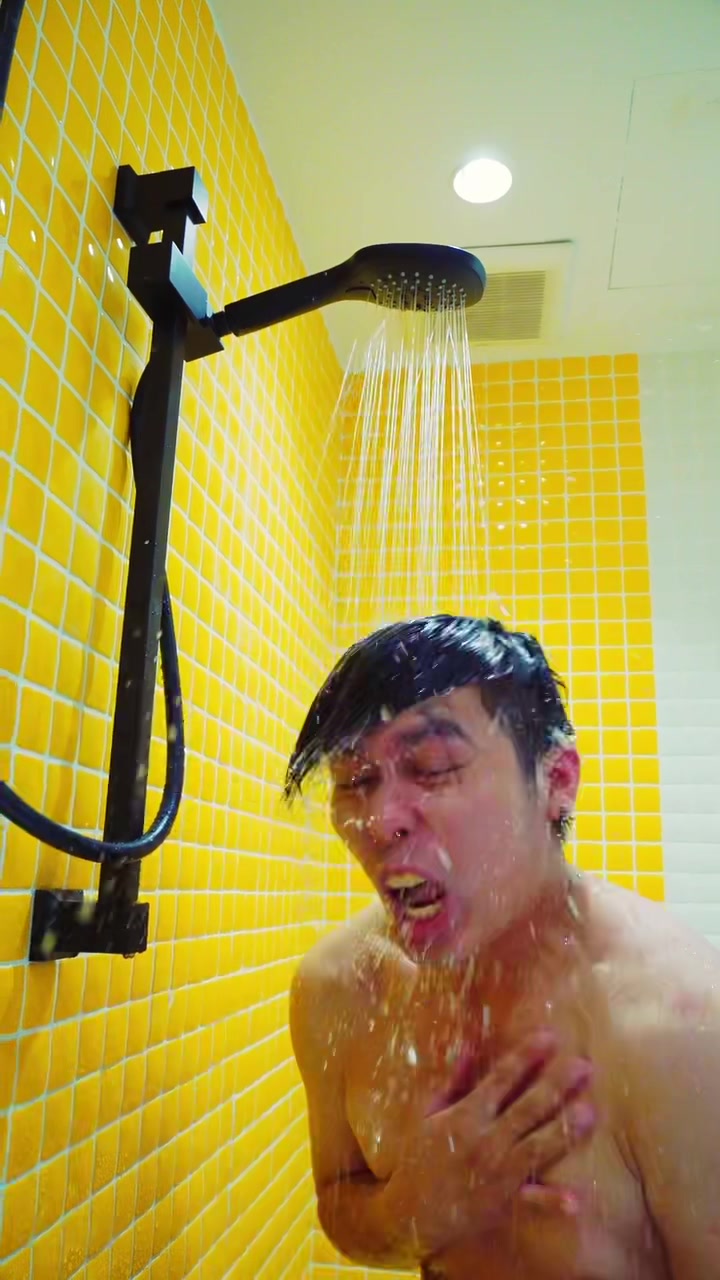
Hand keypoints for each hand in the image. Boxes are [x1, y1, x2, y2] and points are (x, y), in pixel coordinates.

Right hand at [385, 1031, 594, 1255]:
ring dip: (564, 1130)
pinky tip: (576, 1200)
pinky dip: (552, 1202)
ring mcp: (497, 1173)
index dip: (526, 1056)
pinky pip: (531, 1203)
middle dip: (556, 1085)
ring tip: (590, 1112)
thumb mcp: (428, 1114)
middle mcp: (485, 1141)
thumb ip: (453, 1083)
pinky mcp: (503, 1203)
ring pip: (538, 1148)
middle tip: (584, 1066)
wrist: (408, 1211)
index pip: (502, 1078)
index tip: (549, 1036)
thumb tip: (469, 1049)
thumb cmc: (417, 1157)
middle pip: (528, 1108)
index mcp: (466, 1115)